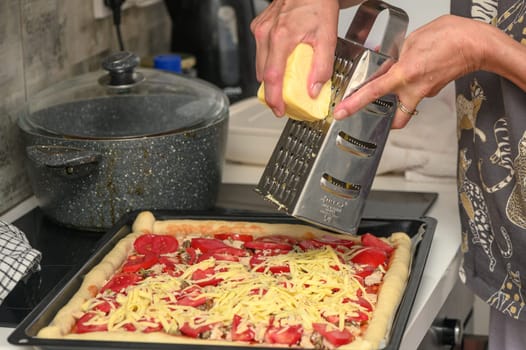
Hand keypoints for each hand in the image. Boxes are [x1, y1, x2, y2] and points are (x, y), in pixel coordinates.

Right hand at [250, 0, 341, 115]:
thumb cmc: (317, 3)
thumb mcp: (328, 36)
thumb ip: (322, 66)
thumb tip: (313, 89)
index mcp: (282, 37)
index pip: (272, 77)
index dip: (274, 98)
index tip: (279, 109)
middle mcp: (266, 34)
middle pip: (263, 74)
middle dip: (272, 92)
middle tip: (284, 102)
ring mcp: (260, 30)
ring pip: (260, 64)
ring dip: (271, 77)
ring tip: (285, 83)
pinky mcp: (259, 27)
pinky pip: (261, 52)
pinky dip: (270, 61)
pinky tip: (283, 60)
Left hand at [333, 15, 488, 127]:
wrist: (477, 43)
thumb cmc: (449, 36)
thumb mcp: (412, 41)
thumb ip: (395, 56)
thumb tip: (387, 66)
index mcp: (404, 75)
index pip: (372, 93)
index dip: (354, 104)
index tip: (342, 112)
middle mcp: (414, 89)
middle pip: (398, 117)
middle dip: (390, 117)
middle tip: (381, 109)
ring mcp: (426, 92)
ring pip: (409, 103)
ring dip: (403, 94)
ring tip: (406, 75)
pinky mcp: (435, 90)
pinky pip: (419, 91)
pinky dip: (415, 83)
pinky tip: (419, 69)